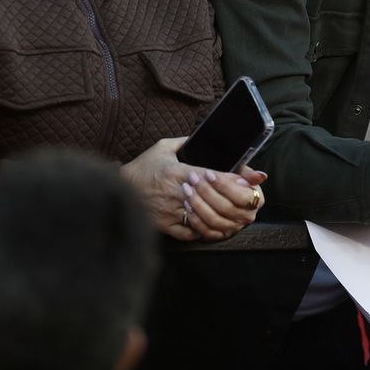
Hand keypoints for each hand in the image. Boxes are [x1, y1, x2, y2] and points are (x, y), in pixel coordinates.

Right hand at [122, 137, 267, 241]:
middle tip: (251, 201)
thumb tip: (202, 136)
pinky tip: (215, 227)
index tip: (252, 180)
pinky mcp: (165, 226)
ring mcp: (172, 212)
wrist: (117, 189)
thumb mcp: (163, 147)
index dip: (235, 179)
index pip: (213, 176)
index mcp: (179, 172)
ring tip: (238, 217)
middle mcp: (178, 193)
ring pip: (206, 220)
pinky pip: (191, 233)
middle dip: (235, 201)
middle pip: (214, 200)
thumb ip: (185, 142)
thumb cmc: (142, 168)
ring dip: (224, 219)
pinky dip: (205, 231)